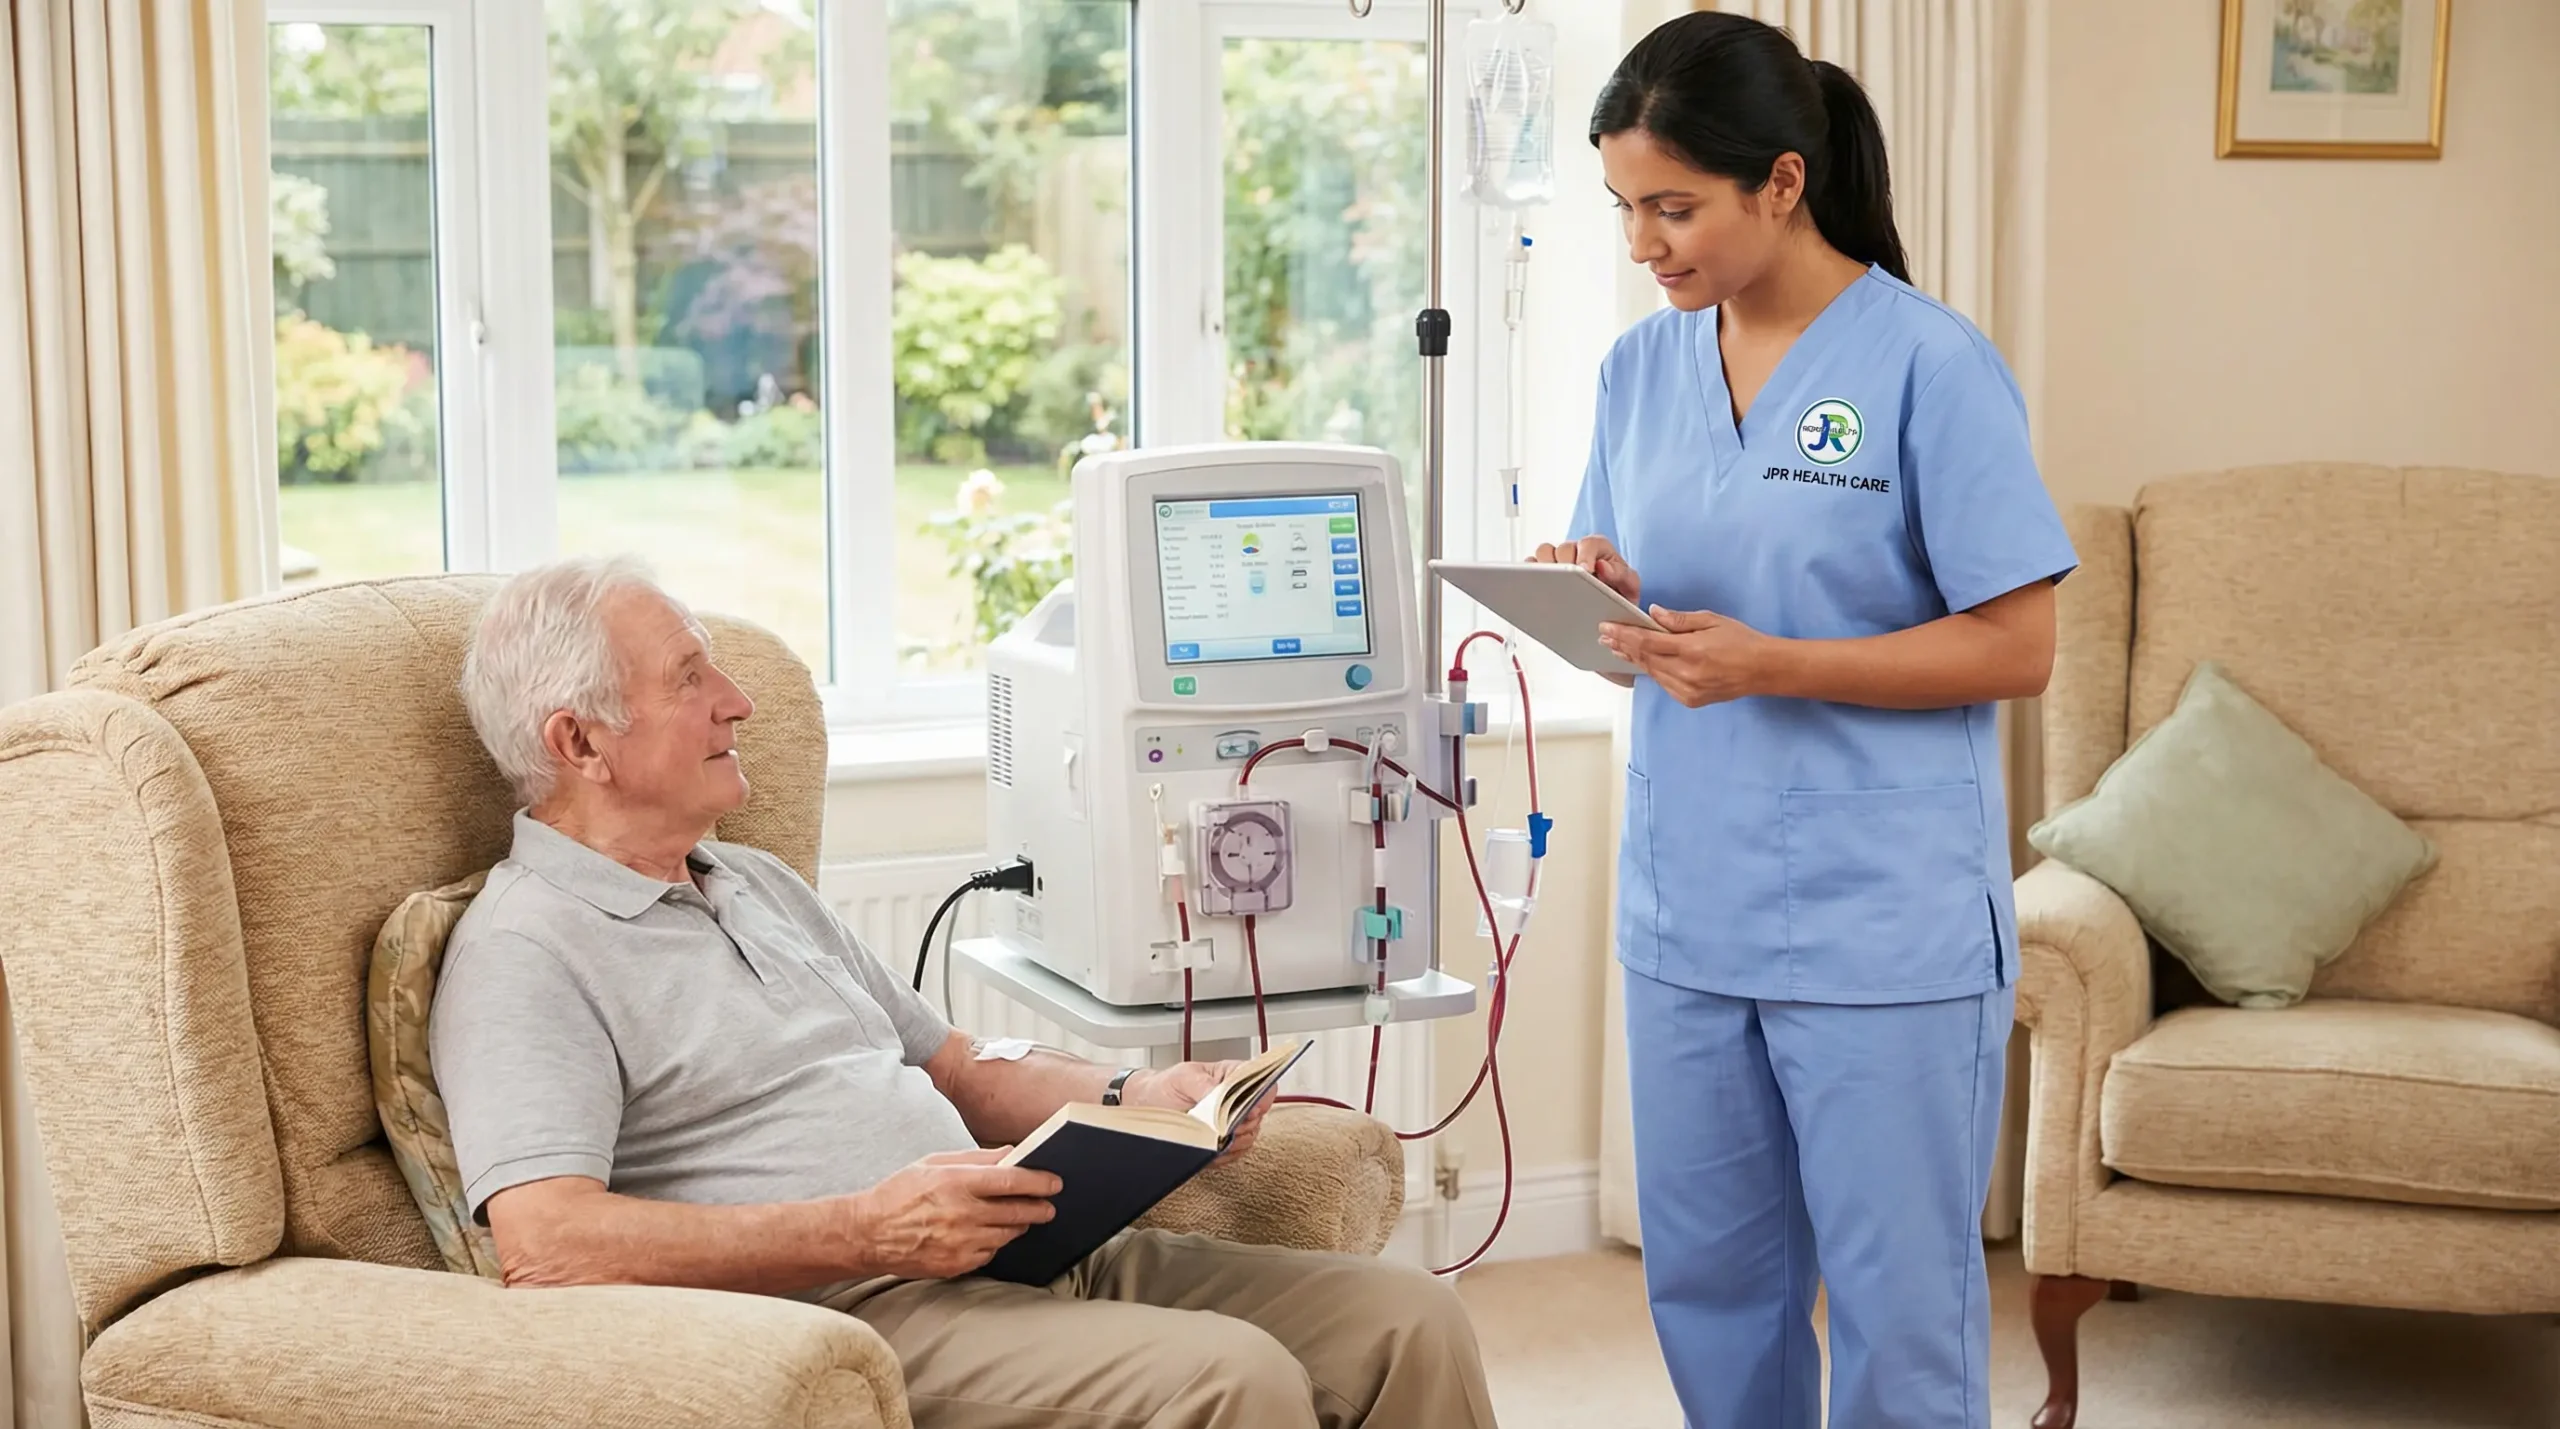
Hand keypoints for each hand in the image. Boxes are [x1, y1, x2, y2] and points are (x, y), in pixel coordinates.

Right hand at [852, 1149, 1060, 1279]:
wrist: (868, 1234)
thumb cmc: (900, 1193)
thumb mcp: (934, 1163)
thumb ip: (976, 1158)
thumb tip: (1012, 1153)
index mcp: (956, 1182)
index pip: (1011, 1180)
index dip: (1039, 1181)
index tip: (1055, 1182)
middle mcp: (962, 1214)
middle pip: (1017, 1211)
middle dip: (1038, 1208)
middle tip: (1048, 1205)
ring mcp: (960, 1243)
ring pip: (1007, 1235)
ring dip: (1018, 1225)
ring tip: (1020, 1217)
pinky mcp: (956, 1265)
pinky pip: (989, 1253)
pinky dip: (994, 1243)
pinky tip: (987, 1234)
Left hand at [1126, 1063, 1269, 1166]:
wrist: (1147, 1106)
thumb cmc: (1166, 1086)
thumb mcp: (1183, 1077)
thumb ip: (1204, 1084)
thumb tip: (1220, 1095)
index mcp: (1234, 1077)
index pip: (1263, 1085)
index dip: (1261, 1098)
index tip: (1249, 1108)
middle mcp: (1238, 1100)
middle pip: (1259, 1115)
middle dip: (1241, 1123)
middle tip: (1222, 1125)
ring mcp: (1233, 1124)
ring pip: (1249, 1137)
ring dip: (1232, 1141)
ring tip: (1211, 1137)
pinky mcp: (1224, 1144)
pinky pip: (1235, 1154)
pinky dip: (1223, 1155)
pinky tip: (1209, 1149)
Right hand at [1531, 536, 1641, 604]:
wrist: (1611, 607)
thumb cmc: (1619, 593)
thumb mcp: (1629, 586)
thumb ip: (1621, 574)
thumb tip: (1602, 566)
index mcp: (1598, 548)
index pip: (1589, 544)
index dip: (1585, 556)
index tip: (1585, 571)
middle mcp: (1576, 550)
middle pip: (1562, 548)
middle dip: (1564, 565)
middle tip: (1568, 584)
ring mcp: (1558, 560)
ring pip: (1543, 552)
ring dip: (1544, 568)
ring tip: (1550, 588)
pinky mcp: (1545, 571)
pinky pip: (1530, 565)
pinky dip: (1528, 573)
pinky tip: (1534, 590)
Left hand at [1601, 606, 1777, 708]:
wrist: (1763, 670)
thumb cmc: (1741, 641)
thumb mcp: (1711, 620)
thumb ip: (1679, 620)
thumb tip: (1653, 613)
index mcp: (1691, 650)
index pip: (1647, 642)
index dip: (1624, 634)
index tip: (1607, 627)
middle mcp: (1686, 673)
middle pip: (1644, 659)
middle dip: (1622, 646)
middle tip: (1605, 636)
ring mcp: (1688, 690)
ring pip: (1652, 673)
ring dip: (1633, 660)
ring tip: (1617, 648)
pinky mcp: (1690, 700)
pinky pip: (1664, 684)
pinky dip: (1652, 672)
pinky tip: (1642, 663)